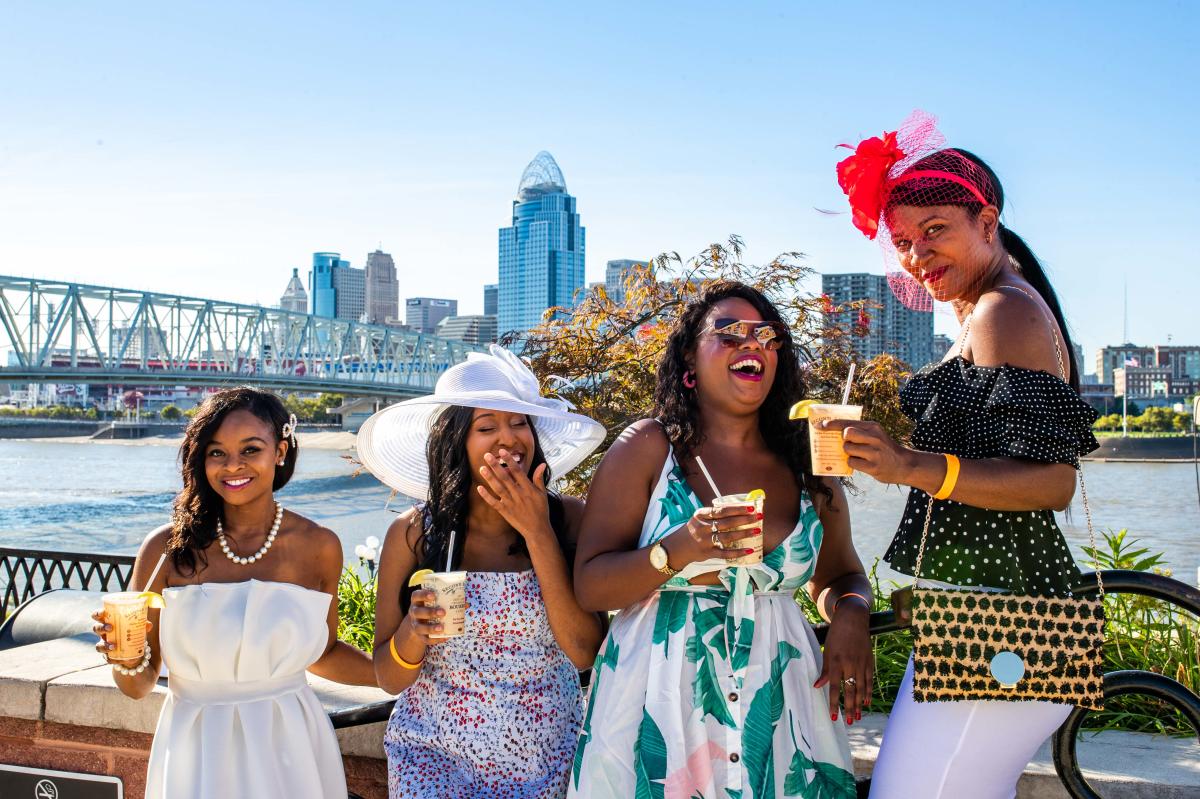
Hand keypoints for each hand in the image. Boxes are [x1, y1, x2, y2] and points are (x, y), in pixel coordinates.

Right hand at [91, 609, 152, 664]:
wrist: (135, 651)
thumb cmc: (133, 633)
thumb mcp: (139, 627)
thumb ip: (143, 624)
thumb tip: (148, 625)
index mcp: (110, 622)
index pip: (98, 616)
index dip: (98, 613)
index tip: (103, 612)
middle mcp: (104, 633)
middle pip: (96, 628)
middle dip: (101, 628)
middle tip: (110, 628)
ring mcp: (105, 645)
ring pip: (98, 646)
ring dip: (104, 646)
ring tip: (114, 646)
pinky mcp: (108, 656)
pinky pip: (107, 658)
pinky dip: (112, 659)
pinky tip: (119, 659)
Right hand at [403, 589, 449, 646]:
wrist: (418, 624)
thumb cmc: (430, 608)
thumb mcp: (433, 603)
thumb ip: (445, 600)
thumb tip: (465, 603)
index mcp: (417, 602)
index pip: (416, 596)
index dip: (423, 595)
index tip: (433, 595)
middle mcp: (414, 613)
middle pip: (417, 612)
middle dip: (430, 612)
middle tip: (443, 612)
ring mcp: (415, 625)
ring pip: (419, 627)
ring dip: (431, 628)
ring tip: (442, 628)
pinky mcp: (419, 636)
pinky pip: (425, 639)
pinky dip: (435, 640)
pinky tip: (444, 637)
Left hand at [477, 449, 552, 541]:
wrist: (537, 530)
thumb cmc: (541, 510)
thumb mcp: (543, 493)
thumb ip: (539, 478)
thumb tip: (542, 464)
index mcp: (528, 488)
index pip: (517, 471)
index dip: (509, 461)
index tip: (502, 452)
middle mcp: (518, 494)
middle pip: (505, 477)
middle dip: (495, 466)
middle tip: (487, 455)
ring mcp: (511, 503)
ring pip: (498, 488)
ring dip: (489, 478)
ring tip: (482, 468)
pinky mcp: (505, 512)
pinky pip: (494, 503)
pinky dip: (486, 496)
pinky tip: (479, 488)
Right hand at [664, 504, 762, 567]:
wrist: (677, 548)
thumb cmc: (692, 530)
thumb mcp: (698, 519)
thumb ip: (714, 515)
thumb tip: (738, 510)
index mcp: (700, 516)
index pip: (721, 511)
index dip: (736, 509)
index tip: (750, 507)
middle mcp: (702, 528)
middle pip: (726, 523)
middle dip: (744, 519)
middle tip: (758, 517)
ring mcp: (705, 542)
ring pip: (727, 537)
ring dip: (743, 533)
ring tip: (756, 530)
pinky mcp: (707, 554)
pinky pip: (725, 554)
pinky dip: (738, 552)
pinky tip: (749, 550)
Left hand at [813, 599, 872, 724]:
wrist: (853, 619)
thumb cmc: (836, 635)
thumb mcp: (827, 650)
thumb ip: (824, 670)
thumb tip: (817, 686)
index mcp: (836, 661)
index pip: (835, 687)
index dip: (834, 703)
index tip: (833, 716)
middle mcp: (849, 664)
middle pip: (850, 691)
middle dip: (849, 708)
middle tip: (848, 722)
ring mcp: (861, 664)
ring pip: (861, 688)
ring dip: (859, 704)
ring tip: (857, 717)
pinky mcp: (870, 662)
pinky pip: (869, 680)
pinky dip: (868, 692)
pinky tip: (866, 703)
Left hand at [821, 419, 914, 485]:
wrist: (905, 465)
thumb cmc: (885, 449)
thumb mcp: (876, 435)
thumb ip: (859, 431)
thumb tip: (835, 431)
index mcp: (873, 427)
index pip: (847, 422)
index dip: (831, 424)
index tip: (819, 426)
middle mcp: (874, 437)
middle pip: (846, 433)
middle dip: (843, 440)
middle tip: (847, 444)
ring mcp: (874, 452)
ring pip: (847, 449)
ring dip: (848, 453)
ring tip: (859, 455)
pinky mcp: (873, 466)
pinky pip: (851, 462)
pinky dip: (853, 463)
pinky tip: (862, 463)